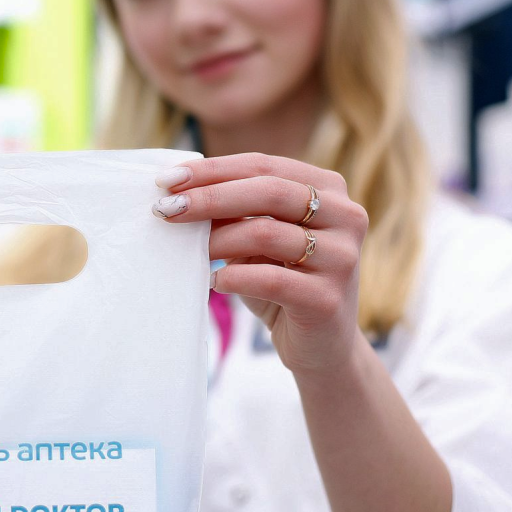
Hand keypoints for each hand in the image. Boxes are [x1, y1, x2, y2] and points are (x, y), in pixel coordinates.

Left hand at [153, 153, 368, 375]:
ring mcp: (341, 257)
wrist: (319, 346)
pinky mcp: (327, 298)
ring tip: (190, 250)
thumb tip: (179, 192)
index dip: (213, 169)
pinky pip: (270, 279)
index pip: (264, 165)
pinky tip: (213, 281)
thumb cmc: (282, 282)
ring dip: (217, 239)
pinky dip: (233, 277)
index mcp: (328, 188)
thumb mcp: (258, 240)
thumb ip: (234, 213)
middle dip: (209, 197)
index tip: (166, 178)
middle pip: (268, 191)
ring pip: (266, 232)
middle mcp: (346, 216)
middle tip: (166, 208)